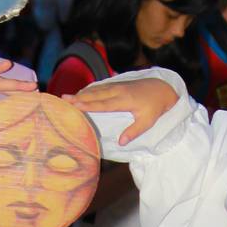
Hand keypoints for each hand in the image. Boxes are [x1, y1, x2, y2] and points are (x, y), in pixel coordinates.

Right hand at [64, 76, 178, 144]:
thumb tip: (121, 142)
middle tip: (63, 99)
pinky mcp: (117, 84)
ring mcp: (117, 86)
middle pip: (95, 95)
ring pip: (96, 89)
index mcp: (124, 101)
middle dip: (79, 97)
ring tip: (67, 97)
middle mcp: (118, 91)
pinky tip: (81, 93)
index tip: (75, 106)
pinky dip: (89, 90)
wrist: (162, 88)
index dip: (88, 105)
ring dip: (81, 93)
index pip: (103, 104)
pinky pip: (100, 87)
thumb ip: (134, 131)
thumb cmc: (155, 108)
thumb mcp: (148, 121)